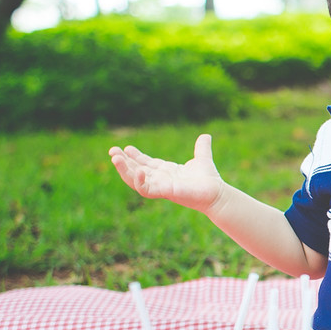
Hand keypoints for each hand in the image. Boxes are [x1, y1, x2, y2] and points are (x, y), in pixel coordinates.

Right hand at [109, 134, 224, 212]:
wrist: (217, 193)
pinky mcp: (165, 192)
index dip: (135, 157)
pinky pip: (146, 189)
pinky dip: (139, 181)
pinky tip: (137, 170)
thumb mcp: (202, 158)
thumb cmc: (209, 180)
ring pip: (135, 180)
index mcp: (166, 171)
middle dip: (123, 162)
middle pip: (136, 171)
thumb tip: (206, 136)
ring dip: (124, 170)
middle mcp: (161, 180)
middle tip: (112, 151)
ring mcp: (161, 187)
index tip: (125, 148)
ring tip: (115, 158)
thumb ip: (201, 147)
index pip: (145, 164)